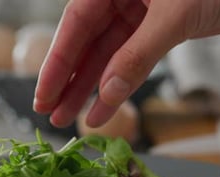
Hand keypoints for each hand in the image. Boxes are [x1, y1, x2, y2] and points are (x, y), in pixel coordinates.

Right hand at [34, 0, 219, 127]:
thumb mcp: (174, 16)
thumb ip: (139, 55)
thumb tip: (108, 93)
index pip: (75, 23)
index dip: (56, 63)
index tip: (44, 96)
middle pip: (86, 43)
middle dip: (70, 81)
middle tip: (53, 114)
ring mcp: (139, 12)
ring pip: (107, 55)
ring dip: (91, 89)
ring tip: (74, 120)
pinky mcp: (157, 29)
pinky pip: (132, 60)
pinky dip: (121, 84)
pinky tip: (107, 108)